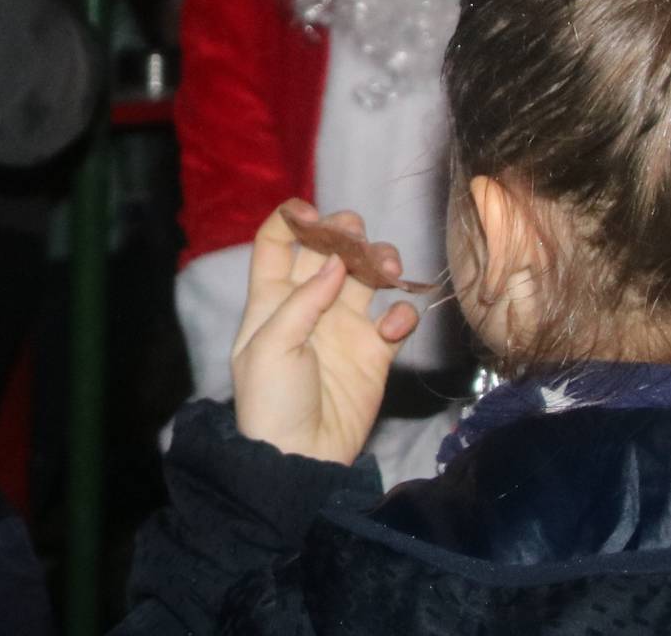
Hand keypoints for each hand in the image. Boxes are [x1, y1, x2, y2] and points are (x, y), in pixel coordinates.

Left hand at [230, 199, 419, 465]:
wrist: (301, 458)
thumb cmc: (272, 402)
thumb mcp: (270, 346)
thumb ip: (302, 301)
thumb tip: (334, 264)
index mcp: (271, 300)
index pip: (277, 244)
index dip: (292, 221)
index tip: (313, 212)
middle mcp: (309, 306)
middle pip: (329, 251)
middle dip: (345, 234)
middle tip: (357, 236)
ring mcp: (344, 328)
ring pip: (366, 277)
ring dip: (379, 263)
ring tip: (386, 269)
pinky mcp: (375, 353)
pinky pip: (394, 319)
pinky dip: (400, 314)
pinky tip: (393, 325)